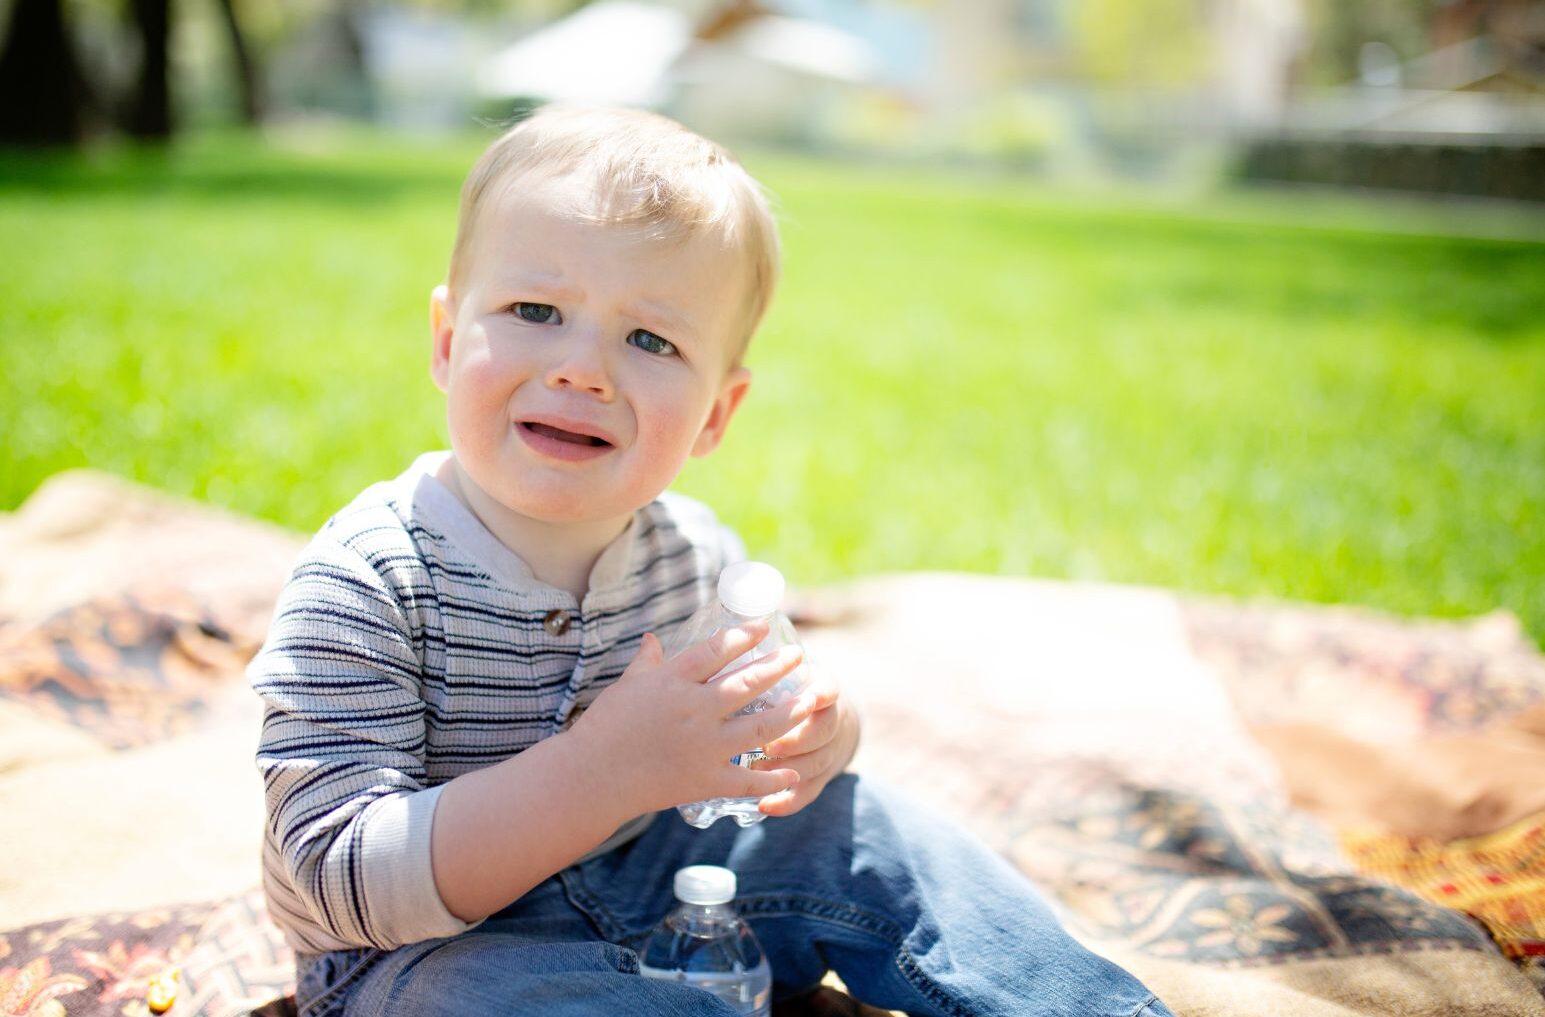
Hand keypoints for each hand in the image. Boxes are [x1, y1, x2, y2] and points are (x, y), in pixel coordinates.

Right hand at [568, 622, 812, 816]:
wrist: (591, 777)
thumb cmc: (605, 727)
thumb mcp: (627, 685)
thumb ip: (648, 662)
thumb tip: (654, 638)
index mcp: (673, 681)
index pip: (716, 650)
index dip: (744, 635)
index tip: (764, 625)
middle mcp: (694, 710)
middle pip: (747, 684)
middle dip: (778, 667)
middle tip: (798, 655)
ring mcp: (703, 747)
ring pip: (760, 728)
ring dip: (790, 713)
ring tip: (810, 700)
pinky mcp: (705, 781)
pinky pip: (748, 780)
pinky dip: (773, 778)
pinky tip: (793, 771)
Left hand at [750, 665, 858, 817]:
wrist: (820, 716)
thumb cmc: (785, 686)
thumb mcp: (782, 669)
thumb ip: (752, 661)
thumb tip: (697, 641)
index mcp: (819, 690)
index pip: (828, 691)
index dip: (820, 694)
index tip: (807, 697)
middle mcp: (828, 721)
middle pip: (823, 731)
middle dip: (798, 738)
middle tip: (769, 744)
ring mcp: (825, 752)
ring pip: (815, 764)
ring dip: (789, 769)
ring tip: (760, 772)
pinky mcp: (815, 778)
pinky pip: (806, 793)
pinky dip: (787, 801)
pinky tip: (765, 807)